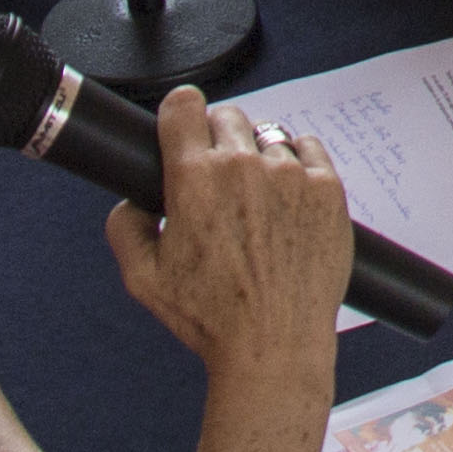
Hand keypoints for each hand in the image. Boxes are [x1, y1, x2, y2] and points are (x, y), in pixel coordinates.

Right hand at [108, 90, 348, 381]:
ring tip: (256, 204)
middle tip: (219, 184)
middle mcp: (243, 166)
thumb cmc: (213, 319)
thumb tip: (131, 201)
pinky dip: (298, 165)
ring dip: (258, 158)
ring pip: (268, 136)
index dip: (180, 113)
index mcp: (195, 178)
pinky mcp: (327, 188)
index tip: (183, 125)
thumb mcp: (143, 279)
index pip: (184, 104)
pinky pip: (309, 149)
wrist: (275, 347)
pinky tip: (287, 199)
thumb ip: (125, 227)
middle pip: (227, 117)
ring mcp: (290, 174)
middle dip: (217, 142)